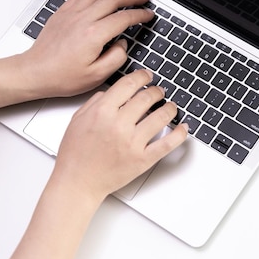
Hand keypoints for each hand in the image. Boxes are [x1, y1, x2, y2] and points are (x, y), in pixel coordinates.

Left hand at [15, 0, 153, 98]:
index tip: (148, 15)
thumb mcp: (96, 76)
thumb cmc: (62, 76)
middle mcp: (83, 19)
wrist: (35, 72)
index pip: (124, 17)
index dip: (140, 14)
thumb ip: (116, 58)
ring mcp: (72, 13)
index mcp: (94, 34)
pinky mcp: (63, 12)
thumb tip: (123, 44)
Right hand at [53, 69, 188, 198]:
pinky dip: (179, 134)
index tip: (147, 76)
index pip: (129, 84)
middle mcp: (119, 124)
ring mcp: (133, 142)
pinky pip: (167, 143)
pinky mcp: (143, 159)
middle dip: (157, 91)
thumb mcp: (77, 120)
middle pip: (147, 97)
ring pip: (161, 116)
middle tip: (160, 91)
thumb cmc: (75, 154)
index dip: (142, 76)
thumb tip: (112, 91)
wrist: (77, 182)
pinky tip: (183, 128)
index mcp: (102, 111)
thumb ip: (95, 102)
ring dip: (170, 108)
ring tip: (171, 106)